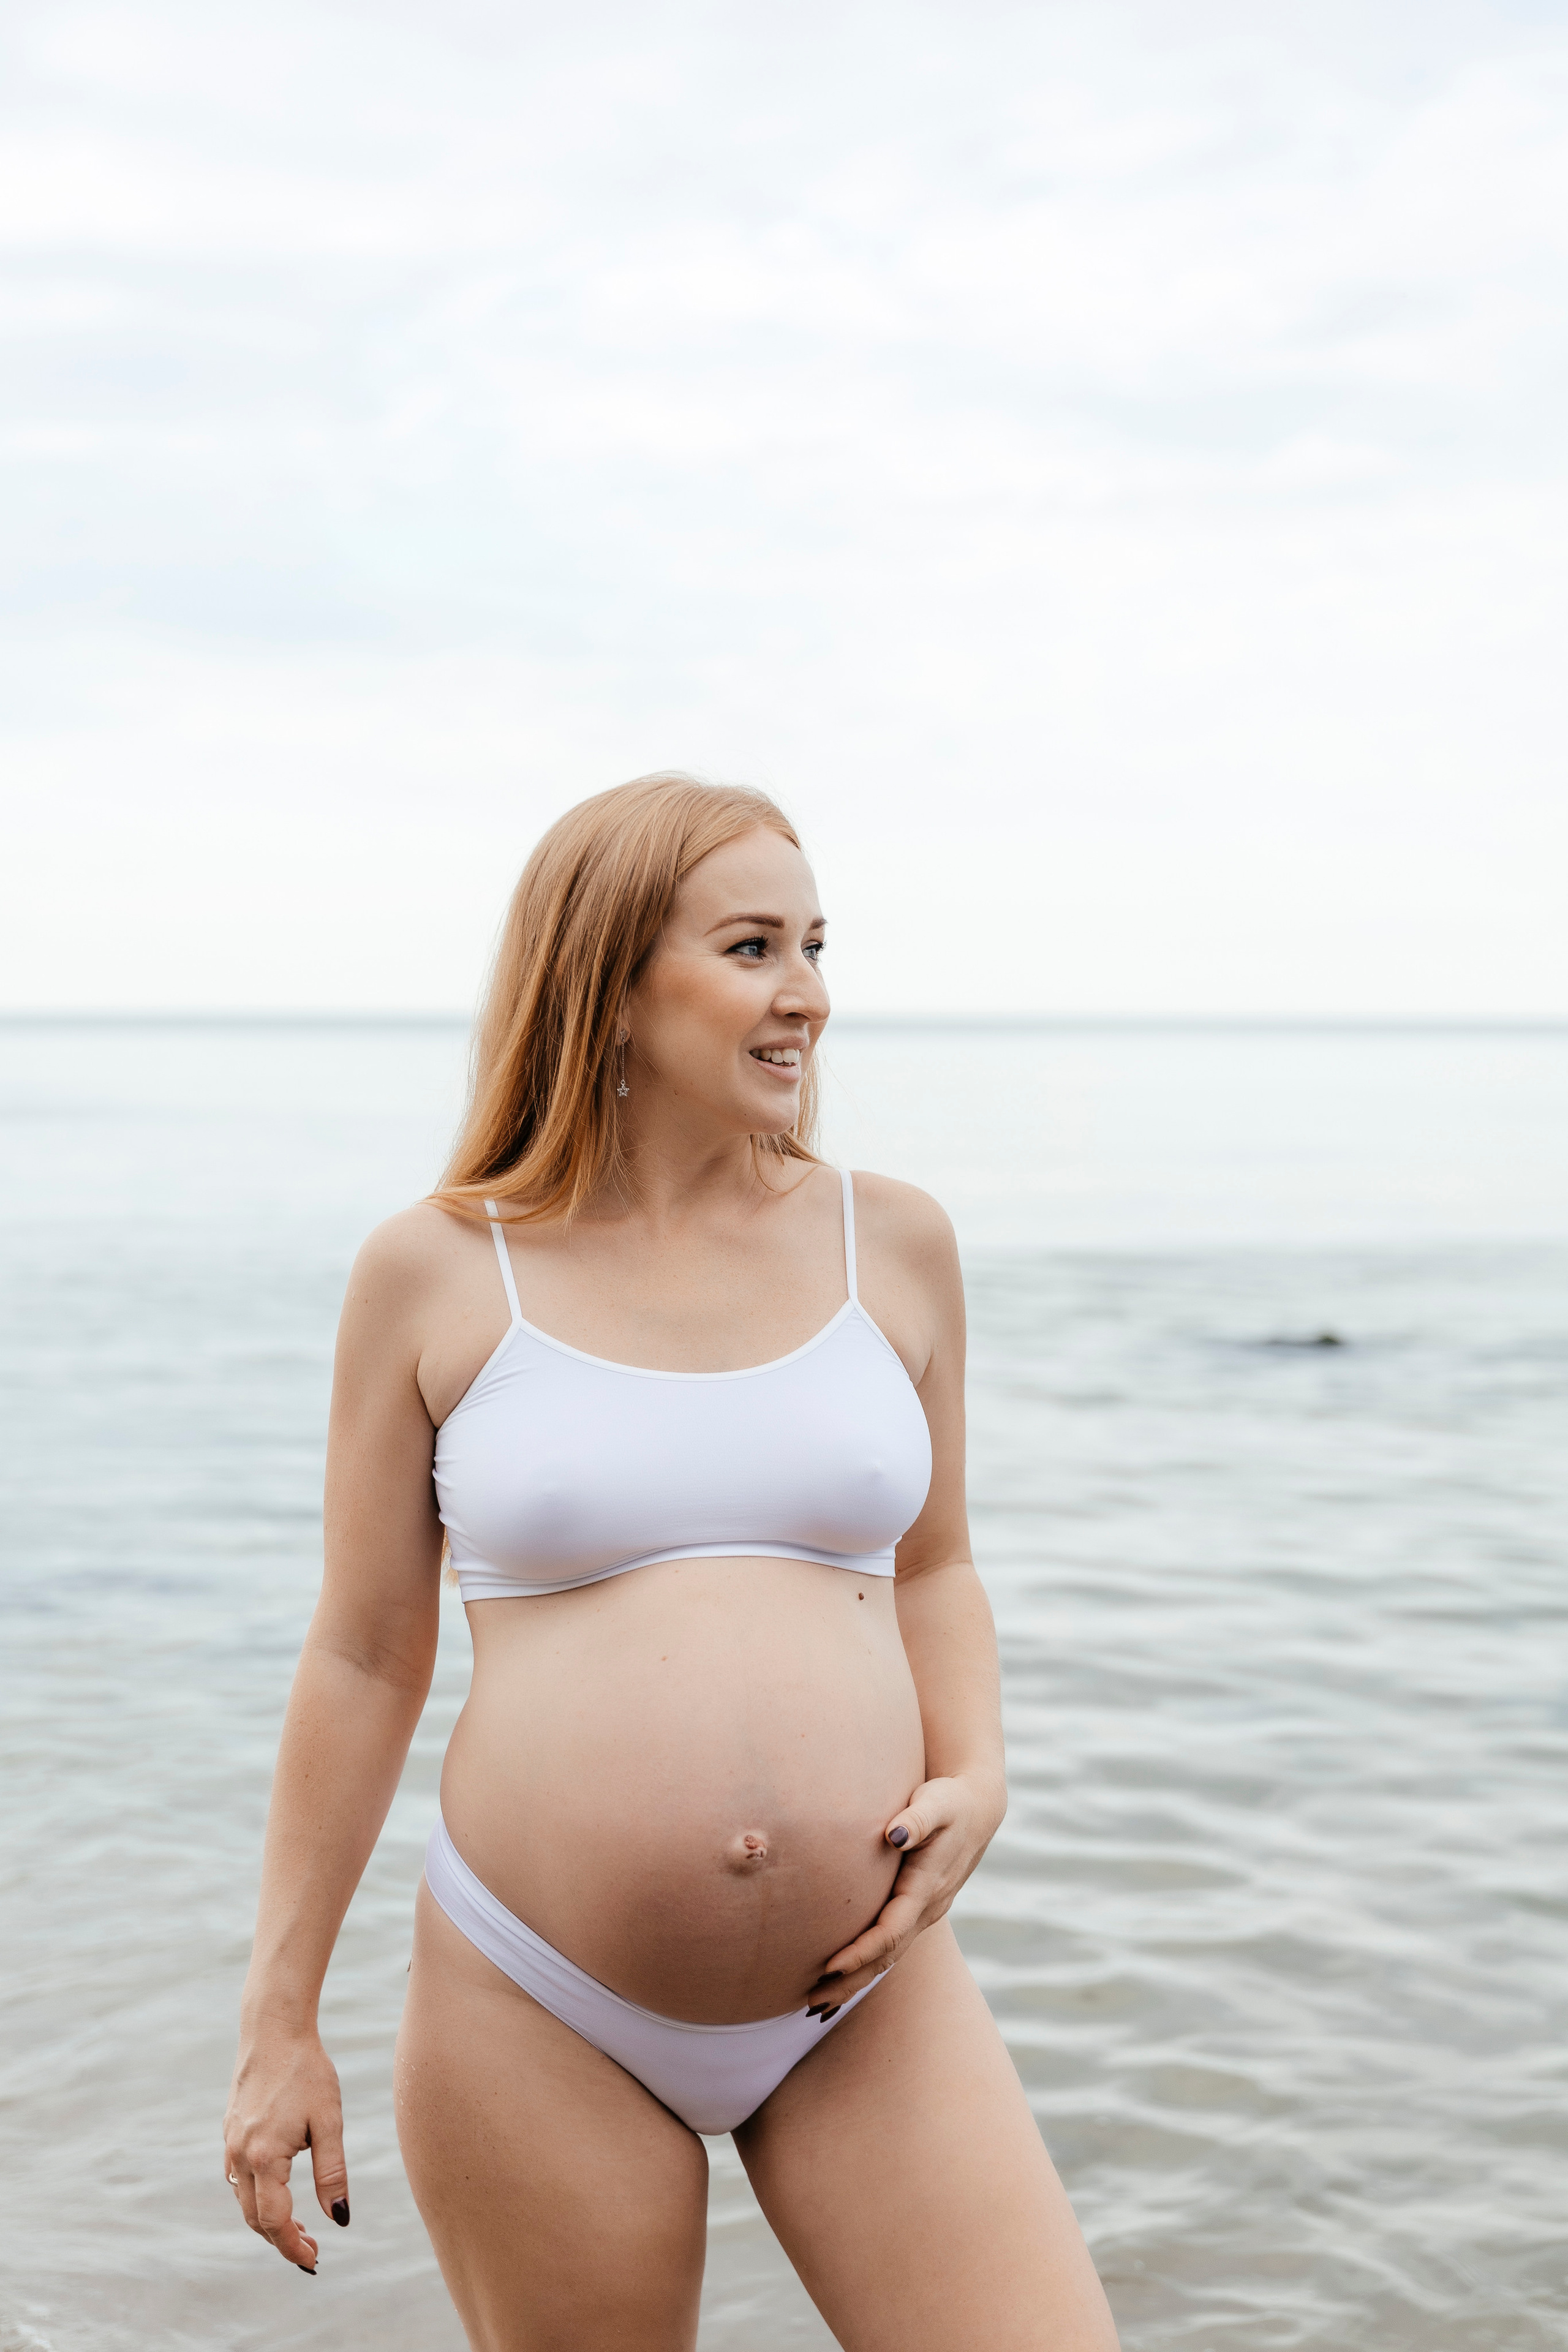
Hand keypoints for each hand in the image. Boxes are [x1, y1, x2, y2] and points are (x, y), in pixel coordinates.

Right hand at [223, 2024, 348, 2271]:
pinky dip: (257, 2195)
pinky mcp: (230, 2132)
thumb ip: (333, 2173)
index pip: (275, 2221)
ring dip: (268, 2220)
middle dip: (281, 2239)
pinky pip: (239, 2178)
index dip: (293, 2247)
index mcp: (264, 2157)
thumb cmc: (308, 2071)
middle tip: (311, 2250)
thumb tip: (339, 2219)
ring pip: (245, 2200)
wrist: (273, 2029)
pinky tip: (278, 2191)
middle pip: (255, 2218)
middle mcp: (240, 2156)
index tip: (313, 2261)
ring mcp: (230, 2144)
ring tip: (300, 2227)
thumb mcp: (330, 2121)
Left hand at [807, 1770, 1006, 2010]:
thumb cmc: (950, 1801)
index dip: (860, 1952)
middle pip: (886, 1957)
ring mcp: (925, 1913)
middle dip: (850, 1981)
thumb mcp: (937, 1803)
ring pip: (889, 1956)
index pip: (890, 1931)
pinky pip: (891, 1945)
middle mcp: (928, 1908)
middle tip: (810, 2002)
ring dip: (856, 1980)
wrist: (977, 1808)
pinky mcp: (918, 1909)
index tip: (828, 1966)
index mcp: (926, 1888)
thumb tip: (894, 1834)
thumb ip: (917, 1818)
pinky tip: (843, 1975)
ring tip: (819, 2003)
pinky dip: (867, 1965)